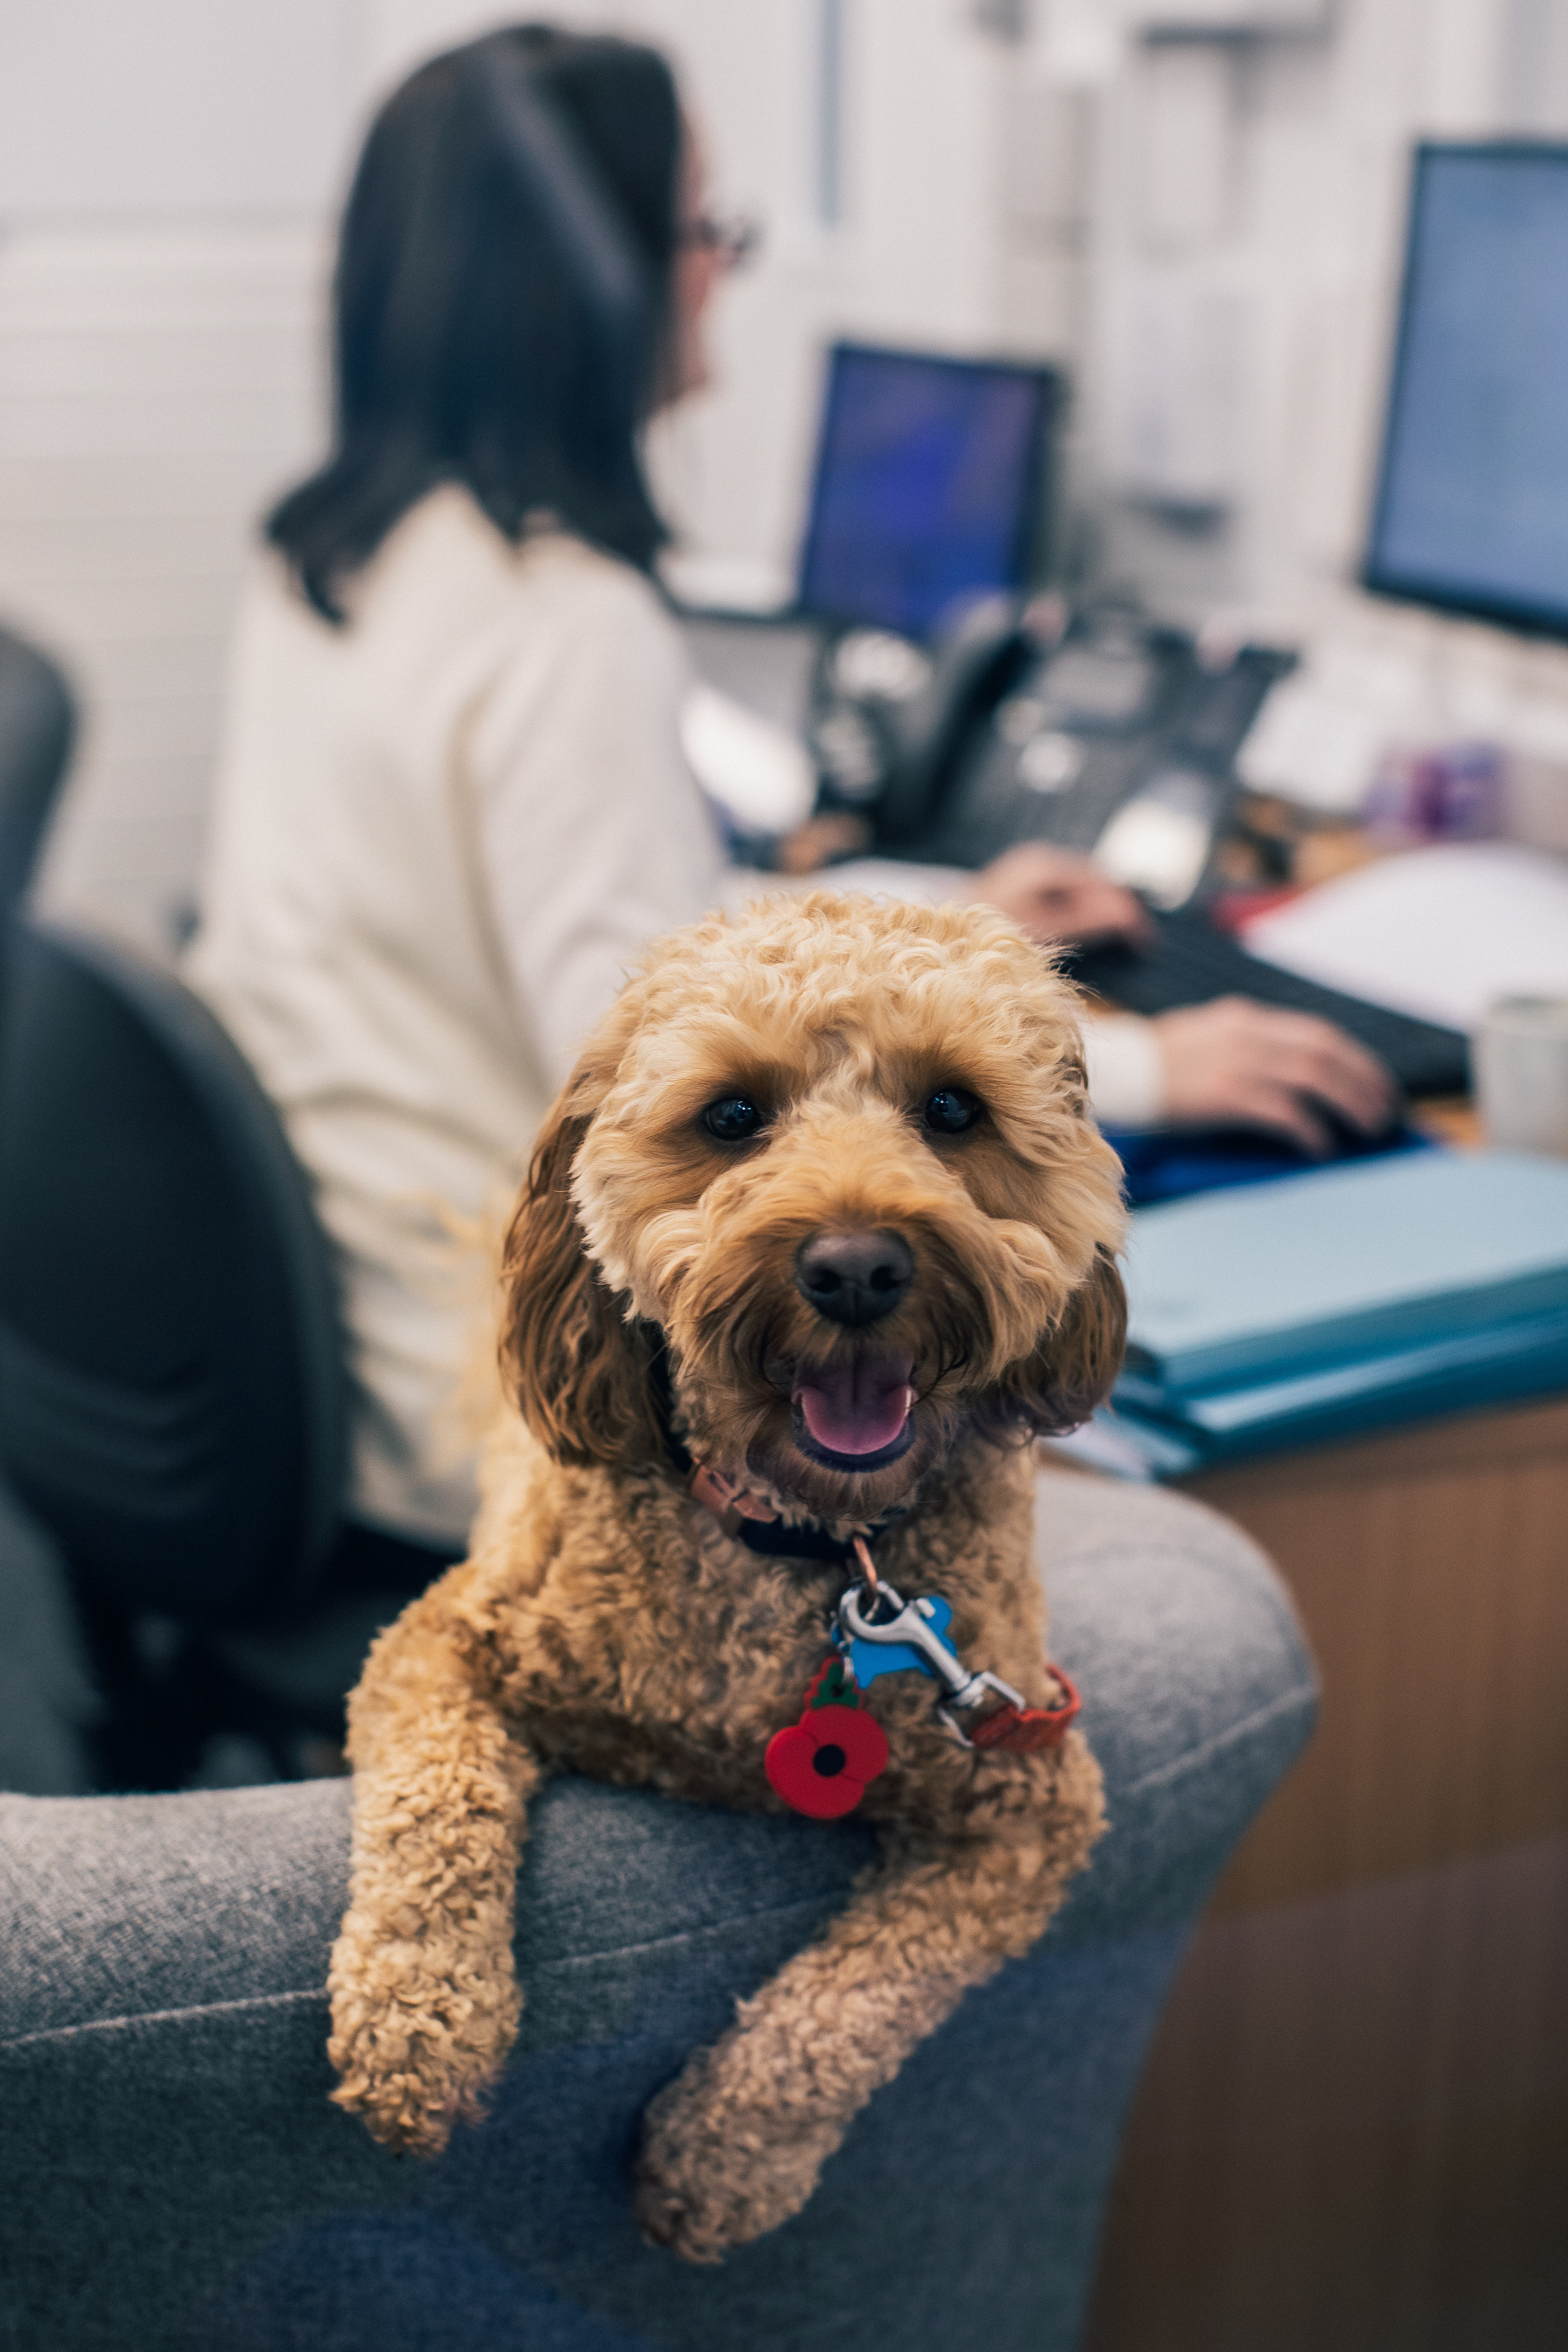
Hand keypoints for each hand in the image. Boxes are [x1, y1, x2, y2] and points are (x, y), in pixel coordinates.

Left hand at [966, 843, 1151, 948]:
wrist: (939, 942)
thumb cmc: (984, 935)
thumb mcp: (1040, 930)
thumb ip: (1085, 920)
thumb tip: (1127, 914)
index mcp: (1044, 865)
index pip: (1101, 881)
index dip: (1126, 908)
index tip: (1145, 937)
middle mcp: (1038, 862)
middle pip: (1093, 881)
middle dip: (1118, 908)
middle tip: (1141, 939)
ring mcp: (1029, 873)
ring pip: (1080, 889)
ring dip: (1101, 911)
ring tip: (1123, 938)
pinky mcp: (1023, 889)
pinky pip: (1064, 897)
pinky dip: (1082, 912)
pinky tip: (1091, 932)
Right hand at [1152, 996, 1398, 1153]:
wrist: (1109, 1075)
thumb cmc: (1153, 1067)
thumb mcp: (1204, 1038)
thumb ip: (1244, 1045)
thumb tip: (1290, 1070)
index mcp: (1244, 1019)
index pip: (1317, 1033)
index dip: (1355, 1059)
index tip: (1375, 1084)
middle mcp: (1246, 1034)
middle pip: (1325, 1051)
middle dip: (1363, 1082)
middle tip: (1383, 1112)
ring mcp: (1235, 1062)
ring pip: (1314, 1076)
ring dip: (1349, 1103)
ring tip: (1367, 1129)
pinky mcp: (1223, 1094)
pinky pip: (1282, 1110)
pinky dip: (1309, 1128)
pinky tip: (1320, 1146)